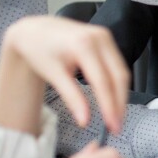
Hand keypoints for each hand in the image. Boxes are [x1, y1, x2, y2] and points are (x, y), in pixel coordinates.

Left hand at [0, 16, 128, 134]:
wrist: (35, 30)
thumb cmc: (40, 49)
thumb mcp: (53, 75)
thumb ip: (72, 98)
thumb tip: (85, 120)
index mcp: (84, 44)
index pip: (103, 81)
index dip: (109, 105)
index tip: (111, 125)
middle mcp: (99, 37)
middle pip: (119, 76)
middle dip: (120, 103)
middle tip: (116, 126)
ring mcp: (106, 37)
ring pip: (122, 72)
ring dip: (121, 95)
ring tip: (116, 116)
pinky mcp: (107, 41)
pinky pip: (118, 66)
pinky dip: (117, 85)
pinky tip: (113, 99)